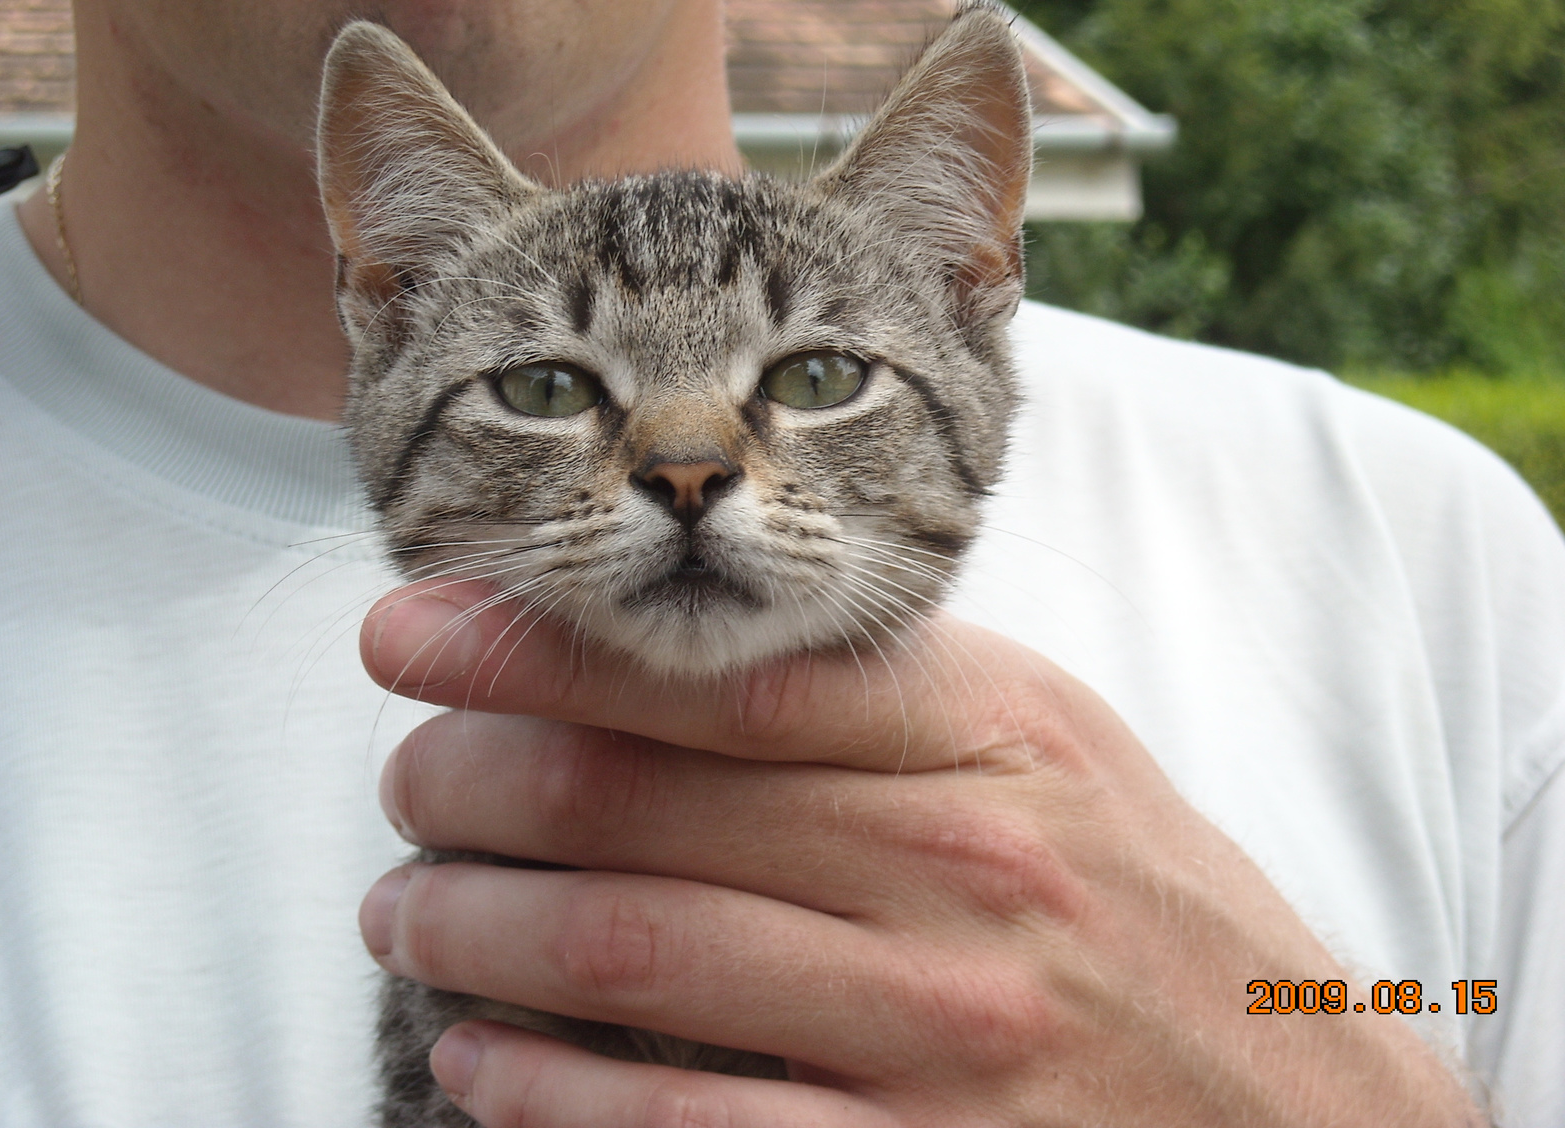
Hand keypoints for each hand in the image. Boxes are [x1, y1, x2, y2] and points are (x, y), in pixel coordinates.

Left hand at [358, 579, 1482, 1127]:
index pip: (720, 667)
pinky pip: (687, 1126)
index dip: (536, 645)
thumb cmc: (1154, 912)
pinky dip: (552, 1093)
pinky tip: (481, 1060)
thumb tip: (672, 669)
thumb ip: (889, 700)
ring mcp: (945, 1032)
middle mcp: (966, 867)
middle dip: (474, 781)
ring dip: (478, 928)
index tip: (407, 635)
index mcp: (996, 735)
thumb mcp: (1055, 756)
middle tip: (404, 782)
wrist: (1312, 1120)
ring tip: (402, 911)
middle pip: (645, 802)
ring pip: (638, 951)